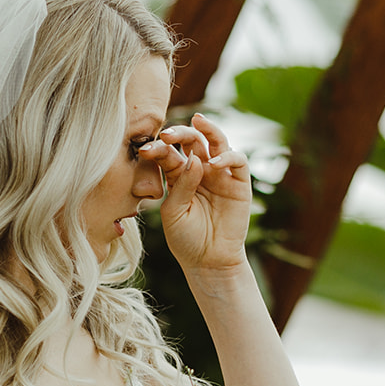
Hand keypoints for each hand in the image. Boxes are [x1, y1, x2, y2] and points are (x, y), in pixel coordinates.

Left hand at [137, 113, 251, 271]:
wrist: (208, 262)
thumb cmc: (186, 239)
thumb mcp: (174, 212)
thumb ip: (180, 186)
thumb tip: (194, 159)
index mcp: (178, 176)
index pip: (169, 153)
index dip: (158, 148)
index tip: (145, 150)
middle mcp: (200, 170)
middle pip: (192, 140)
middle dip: (180, 132)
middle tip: (167, 134)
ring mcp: (220, 174)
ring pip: (218, 141)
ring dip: (209, 129)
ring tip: (198, 122)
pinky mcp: (239, 183)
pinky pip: (238, 160)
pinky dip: (228, 156)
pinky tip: (213, 164)